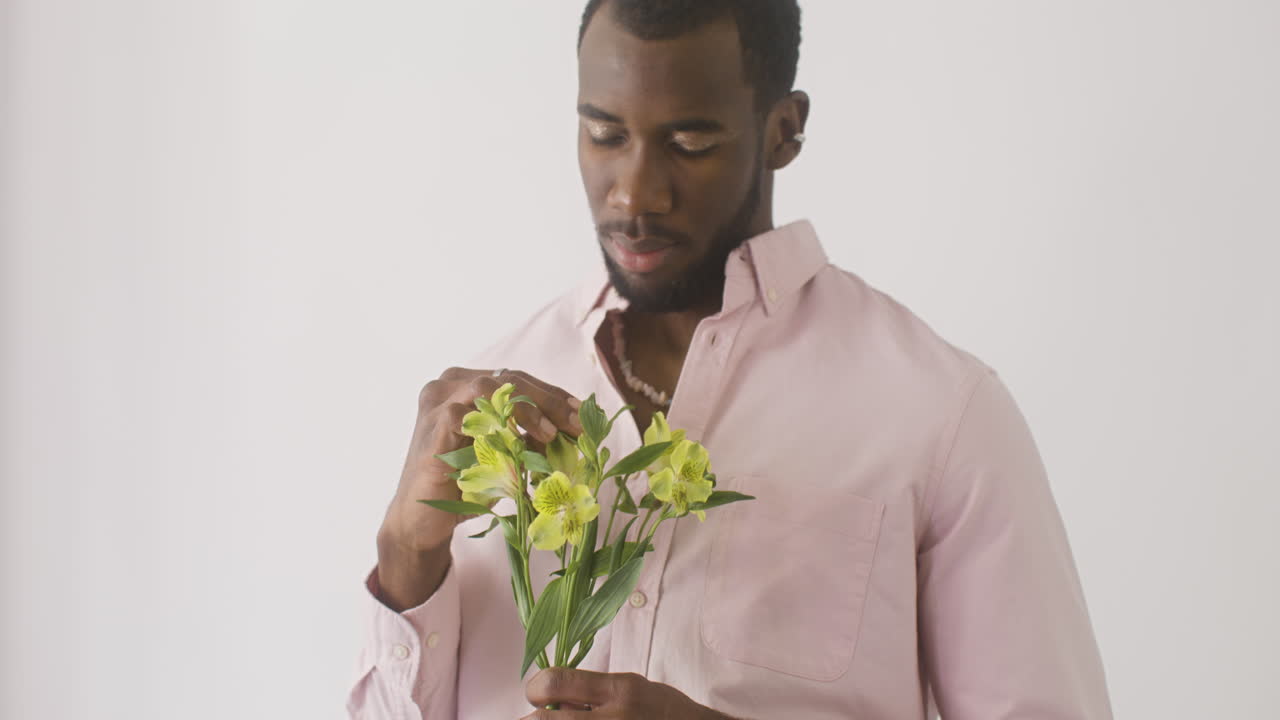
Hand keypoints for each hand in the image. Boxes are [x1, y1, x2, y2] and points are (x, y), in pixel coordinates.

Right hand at [375, 368, 583, 610]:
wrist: (423, 520)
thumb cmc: (465, 484)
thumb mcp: (505, 453)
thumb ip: (529, 434)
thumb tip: (573, 429)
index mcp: (466, 384)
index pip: (518, 380)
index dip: (553, 395)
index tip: (581, 414)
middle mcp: (449, 385)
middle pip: (509, 379)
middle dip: (549, 401)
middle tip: (576, 424)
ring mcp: (438, 401)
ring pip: (491, 388)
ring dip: (527, 409)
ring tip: (551, 433)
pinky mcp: (433, 424)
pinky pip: (468, 416)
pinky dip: (499, 428)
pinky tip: (519, 444)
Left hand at [522, 668, 732, 718]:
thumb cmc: (662, 710)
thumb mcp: (633, 686)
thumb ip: (593, 689)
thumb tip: (551, 694)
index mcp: (619, 691)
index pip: (557, 683)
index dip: (536, 687)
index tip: (538, 693)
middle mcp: (613, 719)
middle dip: (533, 719)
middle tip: (536, 718)